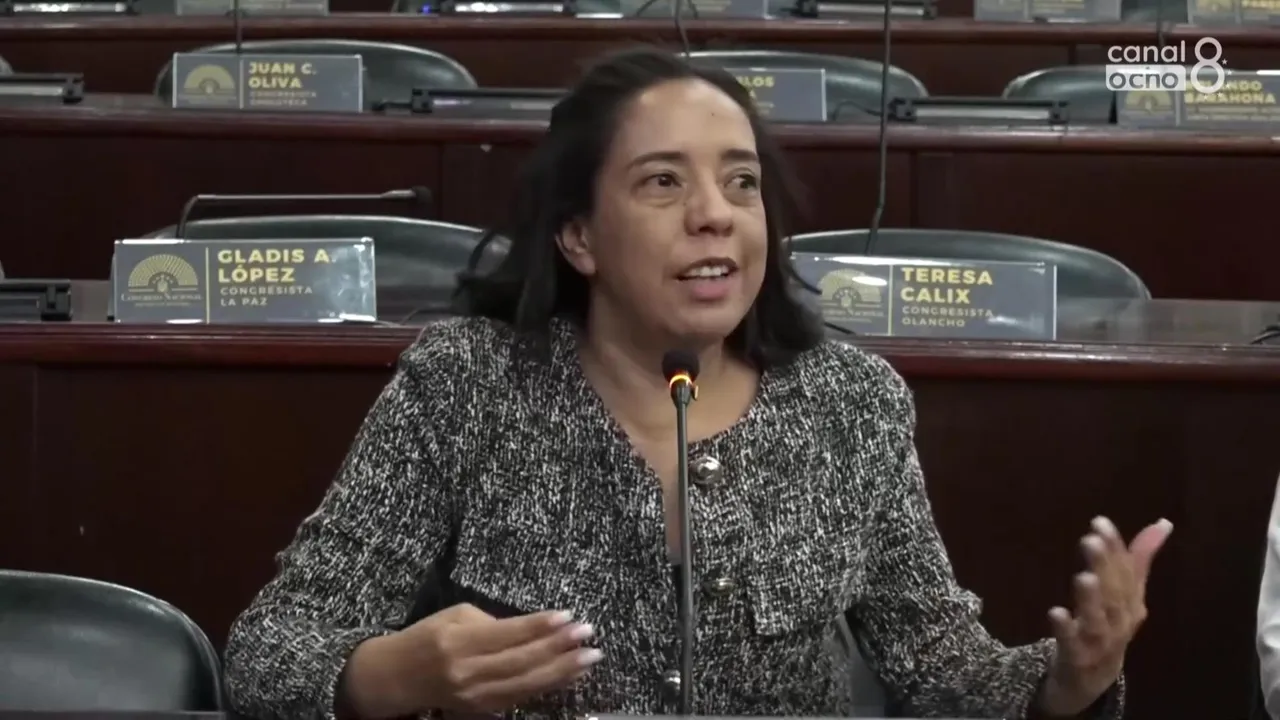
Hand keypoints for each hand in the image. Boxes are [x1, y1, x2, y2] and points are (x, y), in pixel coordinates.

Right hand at [390, 603, 602, 713]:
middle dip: (558, 648)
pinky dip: (548, 685)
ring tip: (589, 657)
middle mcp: (466, 672)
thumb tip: (533, 630)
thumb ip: (493, 623)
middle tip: (588, 635)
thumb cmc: (427, 637)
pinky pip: (520, 698)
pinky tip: (570, 675)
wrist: (394, 678)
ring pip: (525, 685)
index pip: (506, 634)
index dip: (539, 626)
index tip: (569, 617)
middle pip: (520, 662)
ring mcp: (474, 696)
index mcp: (458, 641)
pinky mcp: (480, 711)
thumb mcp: (454, 616)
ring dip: (561, 671)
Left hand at [1038, 516, 1172, 716]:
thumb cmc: (1108, 629)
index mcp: (1132, 604)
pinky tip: (1055, 612)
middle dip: (1105, 568)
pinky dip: (1066, 630)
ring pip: (1100, 622)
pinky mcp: (1078, 660)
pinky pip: (1073, 646)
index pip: (1126, 573)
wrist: (1090, 680)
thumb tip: (1163, 523)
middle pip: (1115, 595)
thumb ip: (1137, 559)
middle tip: (1091, 541)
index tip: (1100, 522)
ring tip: (1083, 576)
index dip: (1115, 548)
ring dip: (1092, 600)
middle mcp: (1120, 623)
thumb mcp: (1123, 595)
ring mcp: (1100, 644)